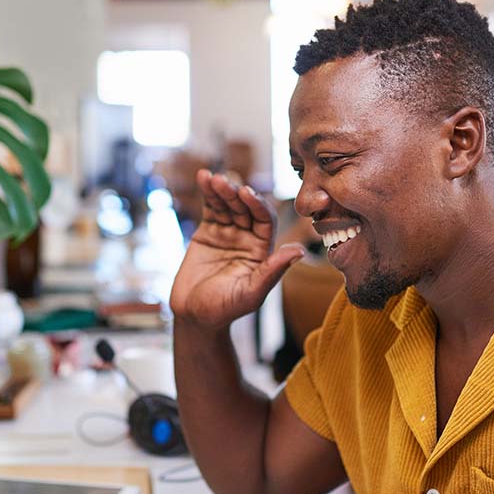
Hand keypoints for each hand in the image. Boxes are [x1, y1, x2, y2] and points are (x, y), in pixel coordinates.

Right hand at [169, 170, 304, 328]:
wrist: (194, 316)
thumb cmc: (224, 310)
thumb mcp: (251, 293)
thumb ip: (272, 272)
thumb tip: (299, 250)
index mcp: (262, 251)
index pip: (264, 220)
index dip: (257, 205)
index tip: (246, 193)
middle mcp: (248, 238)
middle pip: (245, 208)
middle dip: (235, 194)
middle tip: (225, 182)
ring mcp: (228, 233)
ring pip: (228, 205)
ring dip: (221, 190)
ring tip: (211, 178)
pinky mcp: (208, 232)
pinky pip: (211, 208)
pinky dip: (208, 193)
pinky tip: (203, 177)